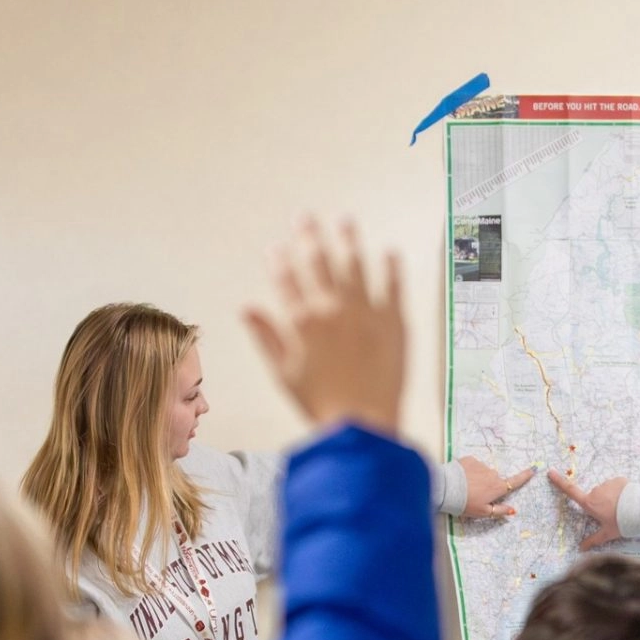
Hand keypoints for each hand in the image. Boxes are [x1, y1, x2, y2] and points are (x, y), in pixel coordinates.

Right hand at [244, 217, 405, 433]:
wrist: (363, 423)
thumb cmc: (321, 403)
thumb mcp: (283, 372)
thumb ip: (266, 336)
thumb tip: (245, 308)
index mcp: (304, 322)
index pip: (287, 280)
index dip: (279, 260)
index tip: (276, 246)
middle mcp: (333, 310)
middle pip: (320, 263)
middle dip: (310, 237)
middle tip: (306, 217)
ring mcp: (366, 313)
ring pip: (356, 266)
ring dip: (349, 241)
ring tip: (345, 221)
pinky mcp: (394, 323)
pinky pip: (393, 286)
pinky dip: (391, 267)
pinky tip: (388, 251)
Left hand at [460, 457, 535, 518]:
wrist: (445, 489)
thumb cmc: (465, 504)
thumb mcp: (483, 512)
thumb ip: (500, 511)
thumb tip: (513, 510)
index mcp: (497, 488)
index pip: (515, 481)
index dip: (525, 476)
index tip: (533, 469)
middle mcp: (492, 474)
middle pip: (494, 479)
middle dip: (488, 485)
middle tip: (475, 494)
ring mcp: (481, 465)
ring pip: (483, 472)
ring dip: (477, 478)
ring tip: (464, 487)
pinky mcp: (469, 460)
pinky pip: (472, 465)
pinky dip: (468, 471)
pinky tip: (460, 479)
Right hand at [549, 471, 626, 551]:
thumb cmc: (622, 523)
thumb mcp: (607, 534)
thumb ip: (593, 540)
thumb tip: (580, 549)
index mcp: (590, 504)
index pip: (571, 491)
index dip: (559, 482)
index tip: (550, 472)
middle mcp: (596, 491)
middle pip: (594, 497)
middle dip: (600, 504)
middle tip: (613, 514)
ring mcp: (607, 484)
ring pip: (606, 492)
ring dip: (611, 498)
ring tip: (622, 508)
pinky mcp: (619, 480)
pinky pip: (616, 486)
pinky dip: (620, 492)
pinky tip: (628, 500)